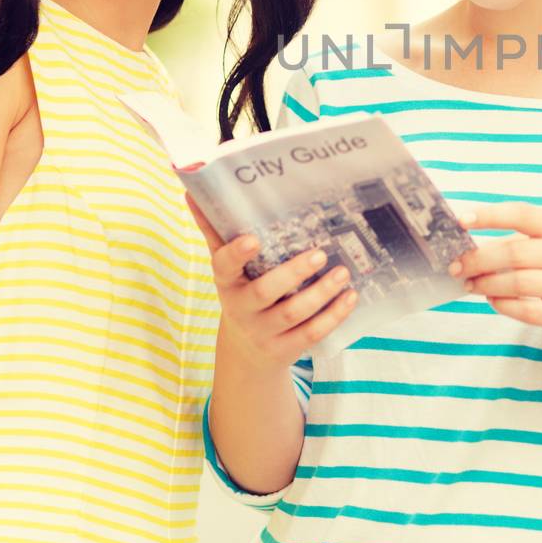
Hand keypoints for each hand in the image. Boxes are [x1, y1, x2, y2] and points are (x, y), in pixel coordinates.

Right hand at [189, 196, 356, 369]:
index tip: (253, 239)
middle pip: (265, 292)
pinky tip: (350, 297)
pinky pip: (311, 334)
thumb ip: (214, 230)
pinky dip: (333, 316)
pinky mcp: (285, 348)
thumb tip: (191, 191)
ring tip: (343, 273)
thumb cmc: (240, 292)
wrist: (245, 352)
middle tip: (319, 253)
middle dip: (293, 274)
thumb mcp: (226, 267)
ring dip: (321, 294)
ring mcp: (263, 331)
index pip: (224, 266)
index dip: (237, 254)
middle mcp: (242, 308)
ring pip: (293, 314)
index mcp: (226, 282)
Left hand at [449, 202, 541, 347]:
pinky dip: (503, 305)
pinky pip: (526, 310)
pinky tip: (494, 300)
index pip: (522, 214)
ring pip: (518, 283)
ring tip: (471, 284)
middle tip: (456, 266)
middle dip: (478, 260)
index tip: (461, 220)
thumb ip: (515, 243)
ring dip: (486, 284)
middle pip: (514, 253)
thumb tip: (465, 249)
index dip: (490, 215)